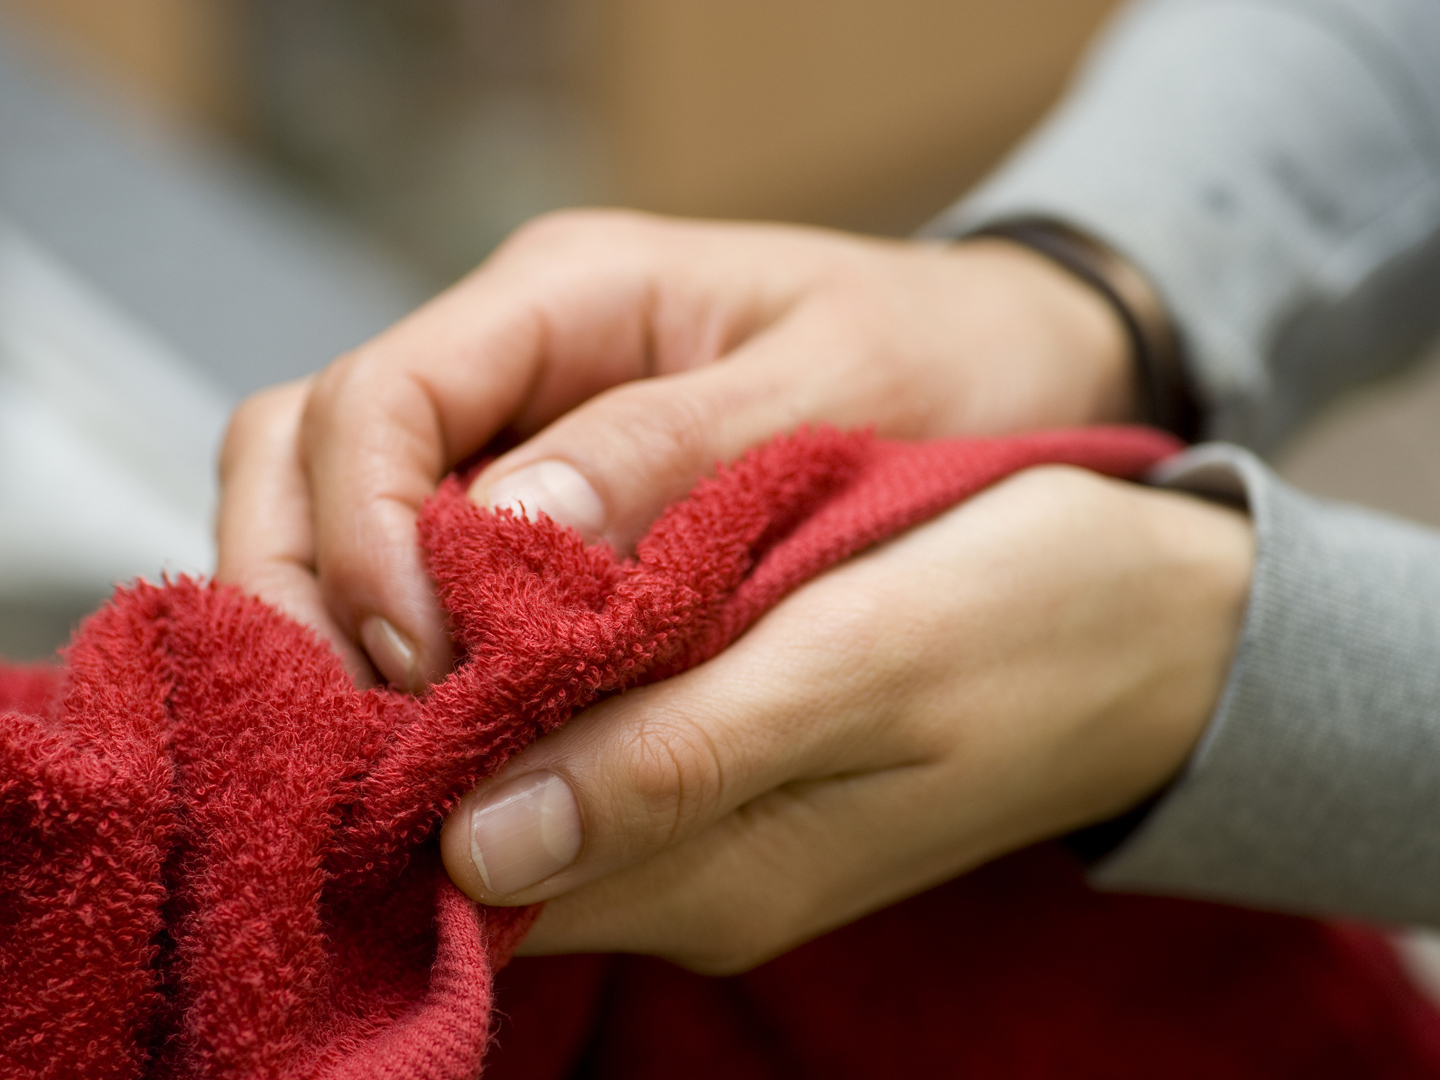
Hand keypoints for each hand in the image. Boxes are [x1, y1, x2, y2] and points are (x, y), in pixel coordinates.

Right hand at [216, 210, 1133, 689]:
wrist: (1004, 360)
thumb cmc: (940, 354)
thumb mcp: (837, 385)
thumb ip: (674, 451)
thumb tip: (503, 536)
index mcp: (568, 291)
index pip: (378, 397)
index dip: (364, 534)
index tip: (423, 662)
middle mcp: (510, 352)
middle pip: (305, 449)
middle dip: (306, 590)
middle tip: (364, 729)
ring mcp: (515, 428)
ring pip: (333, 509)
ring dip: (332, 627)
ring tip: (387, 747)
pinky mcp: (541, 501)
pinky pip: (417, 566)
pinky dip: (400, 648)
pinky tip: (442, 730)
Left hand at [438, 467, 1253, 972]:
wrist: (1167, 629)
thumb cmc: (1031, 616)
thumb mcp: (863, 663)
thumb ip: (678, 758)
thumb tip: (478, 845)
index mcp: (716, 875)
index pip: (477, 864)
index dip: (394, 756)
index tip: (359, 621)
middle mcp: (694, 884)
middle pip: (489, 831)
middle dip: (423, 716)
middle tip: (401, 564)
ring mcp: (719, 841)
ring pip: (535, 783)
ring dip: (486, 688)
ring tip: (462, 556)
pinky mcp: (743, 782)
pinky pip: (602, 750)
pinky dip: (557, 679)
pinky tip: (555, 589)